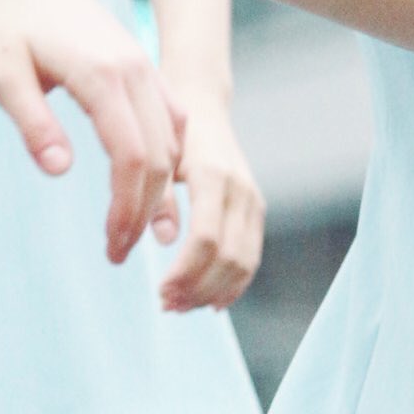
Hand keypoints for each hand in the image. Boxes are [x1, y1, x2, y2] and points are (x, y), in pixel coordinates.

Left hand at [0, 0, 186, 263]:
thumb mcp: (0, 73)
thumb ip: (32, 121)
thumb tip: (60, 171)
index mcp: (102, 73)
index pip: (132, 157)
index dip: (127, 209)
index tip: (113, 249)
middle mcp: (133, 67)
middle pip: (159, 154)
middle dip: (144, 211)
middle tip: (118, 253)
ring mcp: (139, 61)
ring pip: (171, 137)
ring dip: (161, 188)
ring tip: (139, 230)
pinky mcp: (135, 60)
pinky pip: (170, 114)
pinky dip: (169, 155)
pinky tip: (156, 183)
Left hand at [151, 89, 264, 312]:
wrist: (203, 108)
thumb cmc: (170, 137)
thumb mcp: (157, 160)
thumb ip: (158, 198)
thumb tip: (162, 241)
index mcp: (214, 176)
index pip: (206, 238)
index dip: (184, 272)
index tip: (160, 291)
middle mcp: (240, 190)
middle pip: (228, 257)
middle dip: (197, 288)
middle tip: (166, 305)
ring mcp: (253, 200)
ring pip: (244, 262)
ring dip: (214, 292)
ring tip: (181, 305)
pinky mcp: (256, 210)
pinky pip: (252, 256)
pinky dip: (234, 284)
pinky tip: (209, 302)